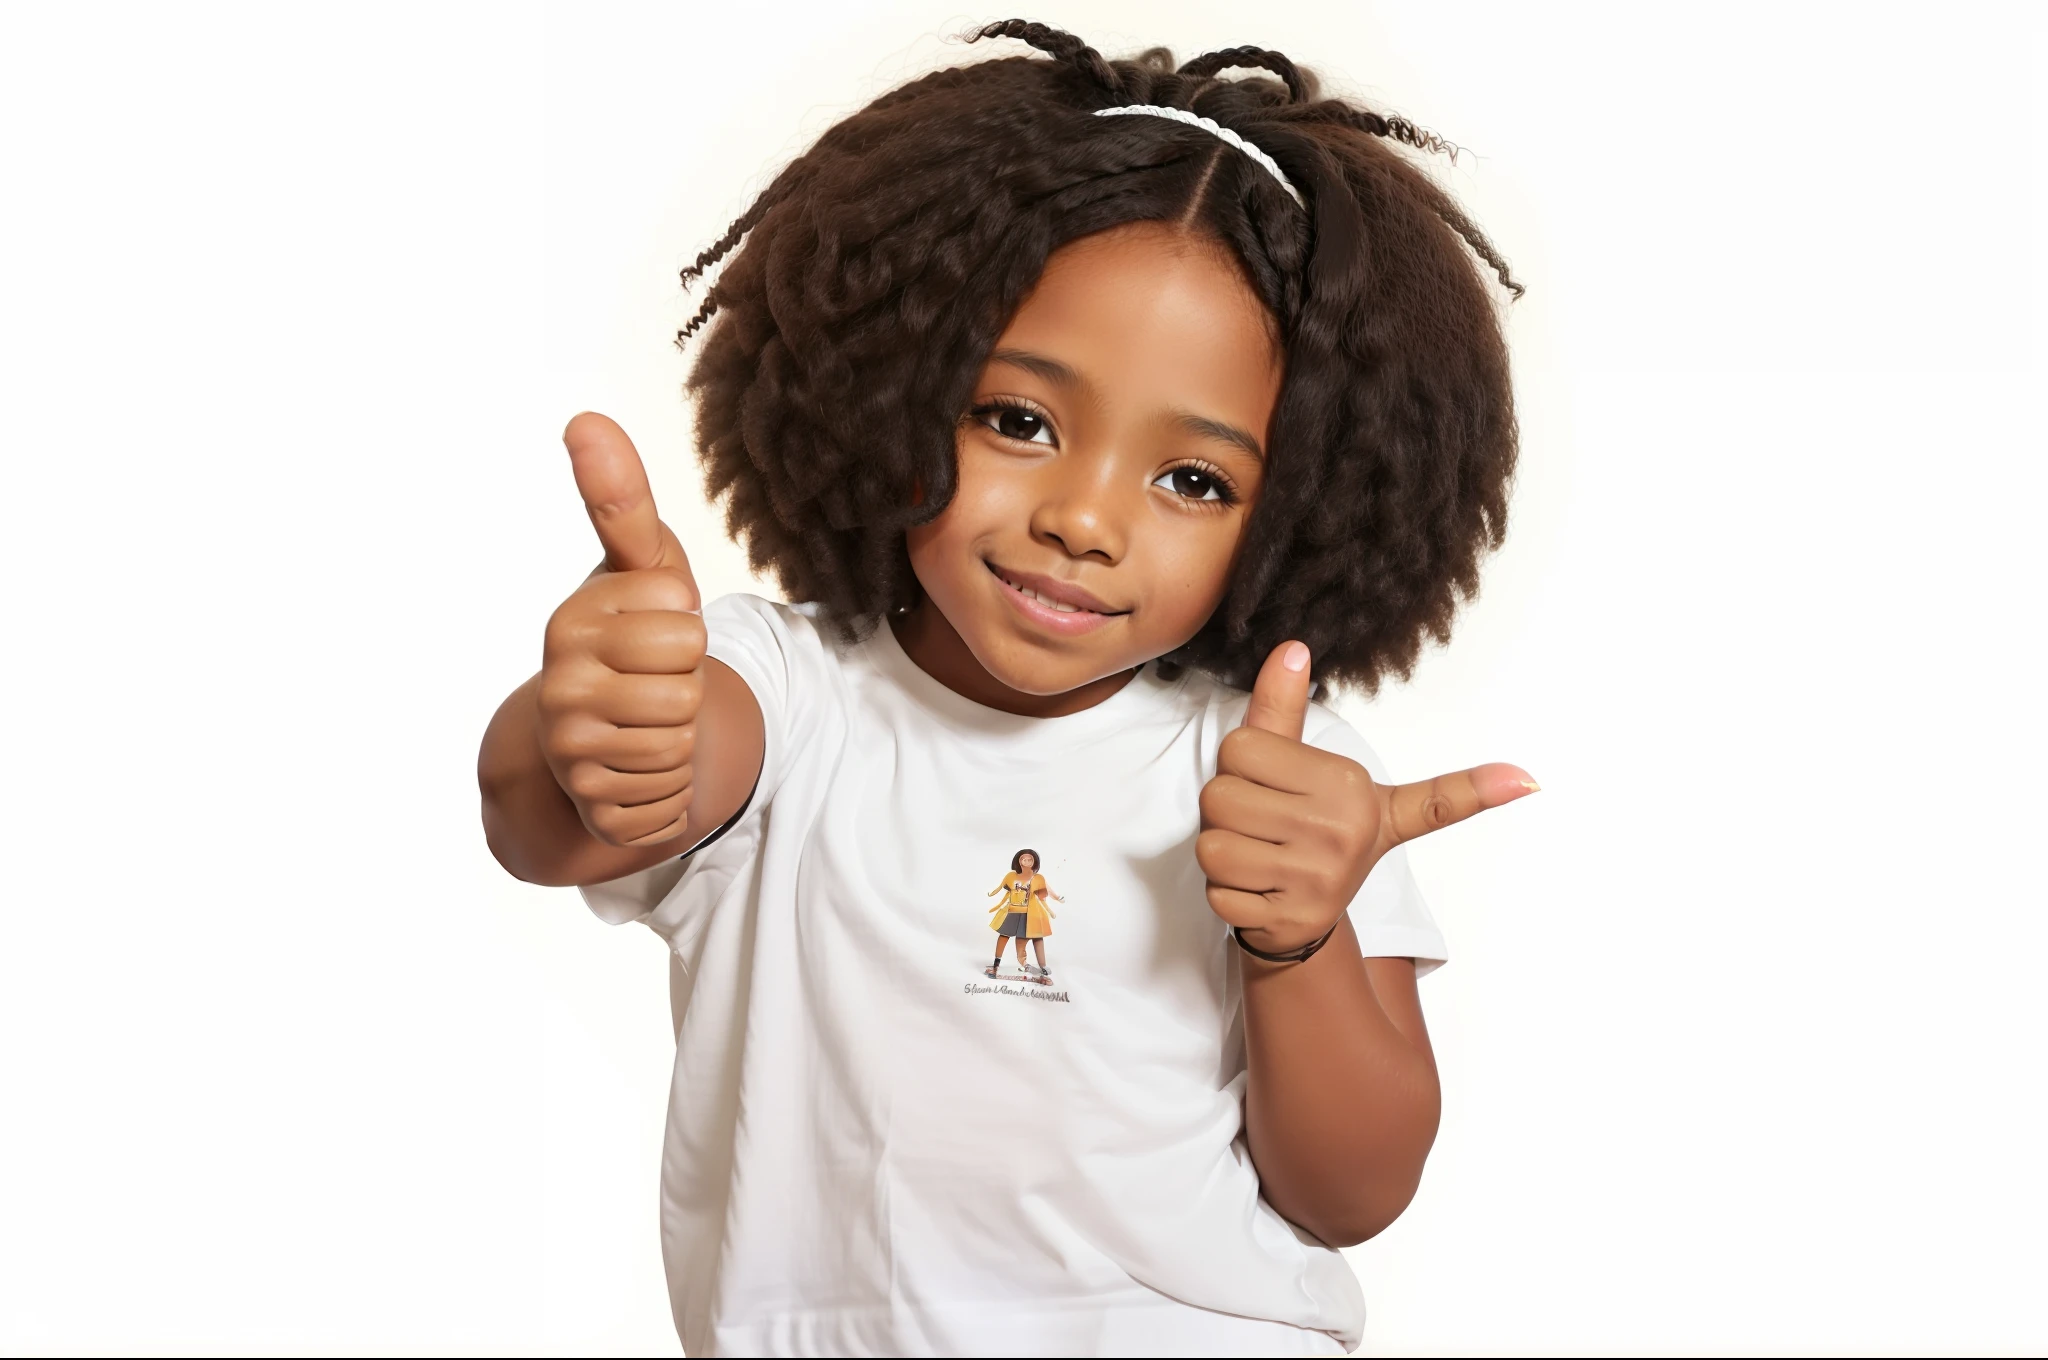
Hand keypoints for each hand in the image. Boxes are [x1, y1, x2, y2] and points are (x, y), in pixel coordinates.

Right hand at [535, 413, 705, 846]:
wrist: (589, 732)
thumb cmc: (630, 631)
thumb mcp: (639, 566)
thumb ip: (620, 499)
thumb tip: (584, 416)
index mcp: (573, 621)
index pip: (683, 623)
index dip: (686, 628)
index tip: (656, 627)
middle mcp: (558, 684)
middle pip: (684, 690)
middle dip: (687, 688)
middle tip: (654, 681)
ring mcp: (568, 749)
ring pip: (680, 746)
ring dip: (681, 740)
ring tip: (646, 723)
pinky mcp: (590, 804)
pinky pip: (669, 798)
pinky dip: (669, 788)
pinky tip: (638, 766)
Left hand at [1196, 641, 1537, 954]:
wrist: (1317, 914)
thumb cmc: (1311, 826)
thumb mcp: (1308, 766)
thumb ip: (1286, 708)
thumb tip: (1291, 648)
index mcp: (1346, 782)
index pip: (1238, 748)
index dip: (1238, 767)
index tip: (1269, 787)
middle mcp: (1340, 830)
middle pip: (1218, 798)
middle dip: (1225, 812)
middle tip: (1259, 825)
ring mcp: (1317, 881)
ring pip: (1211, 847)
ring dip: (1221, 852)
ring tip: (1255, 856)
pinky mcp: (1291, 921)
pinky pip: (1217, 894)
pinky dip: (1225, 893)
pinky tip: (1256, 890)